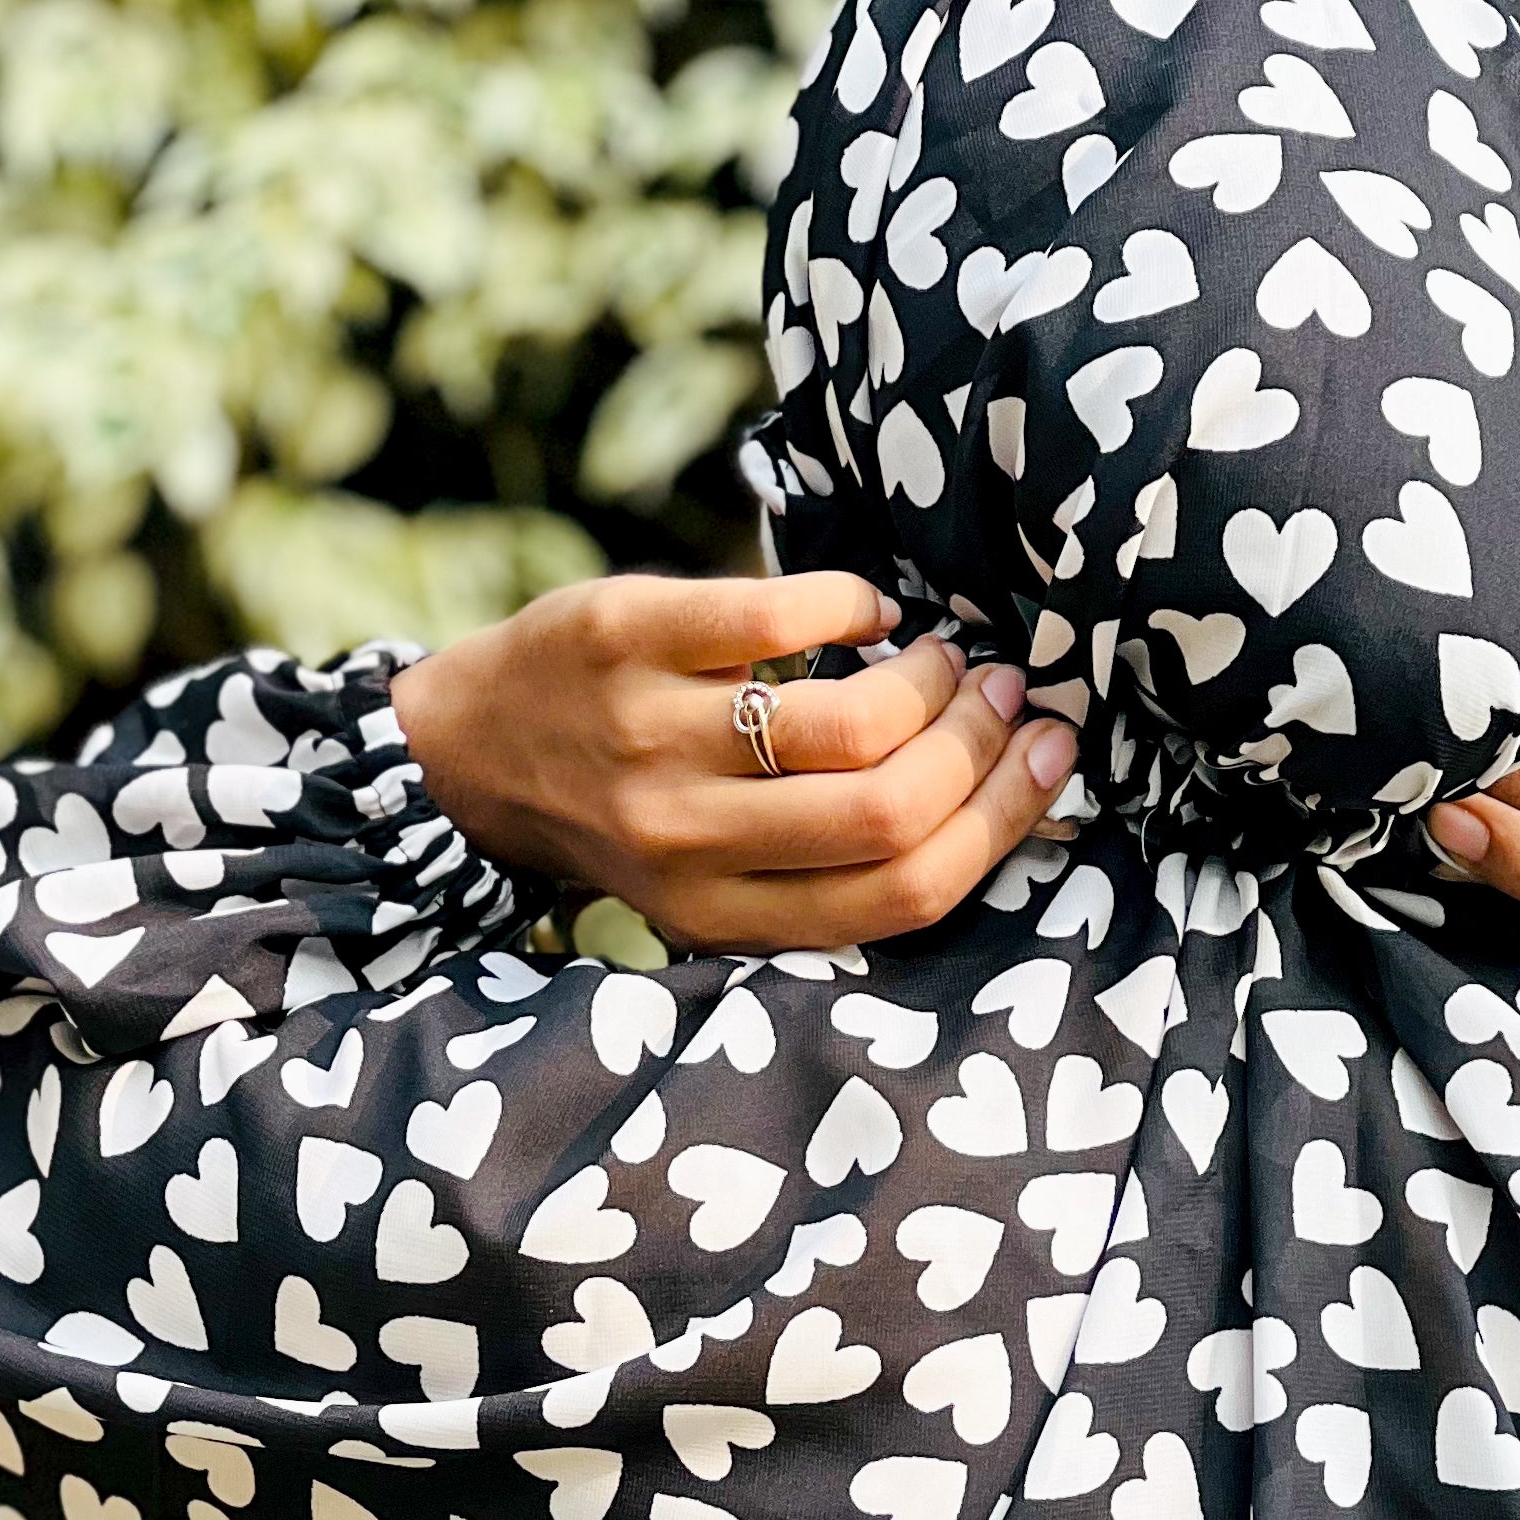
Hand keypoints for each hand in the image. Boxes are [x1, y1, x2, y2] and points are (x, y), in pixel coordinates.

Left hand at [391, 570, 1076, 950]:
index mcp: (722, 917)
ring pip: (846, 721)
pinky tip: (861, 610)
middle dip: (978, 743)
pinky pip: (774, 613)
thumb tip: (1001, 792)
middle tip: (1000, 693)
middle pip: (889, 809)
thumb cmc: (628, 815)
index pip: (899, 892)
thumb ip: (826, 862)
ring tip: (939, 654)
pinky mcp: (621, 636)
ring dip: (926, 676)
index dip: (1001, 822)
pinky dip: (847, 602)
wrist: (469, 757)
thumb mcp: (713, 880)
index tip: (1050, 754)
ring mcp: (647, 739)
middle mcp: (682, 843)